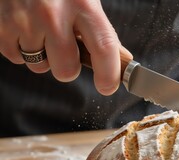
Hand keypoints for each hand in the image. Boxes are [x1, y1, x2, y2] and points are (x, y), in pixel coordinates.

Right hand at [0, 0, 127, 94]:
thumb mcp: (85, 0)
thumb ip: (101, 30)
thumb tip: (122, 59)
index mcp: (83, 4)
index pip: (103, 48)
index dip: (108, 74)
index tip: (108, 87)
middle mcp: (53, 13)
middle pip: (66, 70)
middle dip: (68, 67)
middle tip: (65, 49)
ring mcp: (24, 20)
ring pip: (40, 66)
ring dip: (43, 56)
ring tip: (41, 31)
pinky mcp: (1, 25)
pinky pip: (16, 58)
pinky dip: (21, 49)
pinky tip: (25, 28)